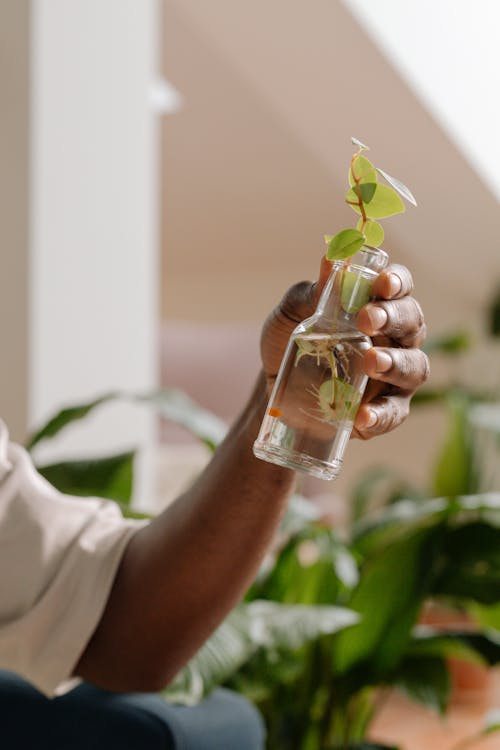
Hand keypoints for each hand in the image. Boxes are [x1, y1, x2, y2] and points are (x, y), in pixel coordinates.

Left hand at [260, 257, 428, 439]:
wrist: (274, 390)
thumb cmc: (289, 342)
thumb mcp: (290, 315)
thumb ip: (309, 293)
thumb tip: (328, 262)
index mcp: (377, 306)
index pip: (399, 287)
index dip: (397, 281)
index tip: (382, 283)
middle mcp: (395, 339)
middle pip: (412, 322)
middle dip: (394, 318)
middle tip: (366, 320)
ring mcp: (394, 377)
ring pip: (415, 367)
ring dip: (396, 363)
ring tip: (371, 363)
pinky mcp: (384, 411)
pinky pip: (394, 413)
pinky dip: (381, 415)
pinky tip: (363, 415)